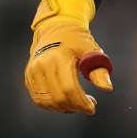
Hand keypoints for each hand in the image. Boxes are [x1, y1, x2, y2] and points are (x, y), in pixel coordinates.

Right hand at [23, 0, 113, 114]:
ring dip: (64, 108)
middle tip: (88, 106)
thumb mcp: (91, 51)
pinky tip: (65, 102)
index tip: (92, 108)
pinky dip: (52, 105)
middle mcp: (42, 64)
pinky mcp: (28, 77)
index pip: (69, 88)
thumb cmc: (77, 41)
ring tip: (77, 104)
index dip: (81, 102)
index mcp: (59, 57)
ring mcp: (33, 71)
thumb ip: (99, 70)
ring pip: (47, 101)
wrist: (56, 29)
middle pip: (58, 97)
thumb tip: (107, 88)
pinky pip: (38, 99)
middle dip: (75, 106)